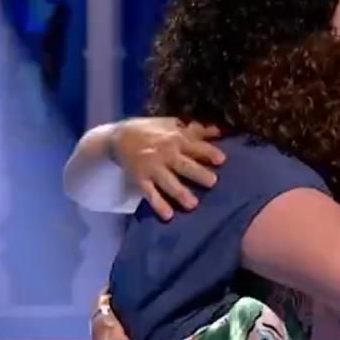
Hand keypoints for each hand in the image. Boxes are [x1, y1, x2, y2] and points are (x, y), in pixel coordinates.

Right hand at [112, 118, 226, 219]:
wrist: (119, 137)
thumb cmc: (151, 130)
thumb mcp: (172, 124)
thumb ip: (196, 130)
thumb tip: (219, 130)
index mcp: (176, 139)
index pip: (195, 146)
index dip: (208, 152)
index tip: (221, 160)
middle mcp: (166, 154)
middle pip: (185, 165)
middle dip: (198, 174)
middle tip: (212, 182)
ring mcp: (153, 168)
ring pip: (169, 182)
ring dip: (181, 193)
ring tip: (192, 205)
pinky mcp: (141, 179)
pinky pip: (150, 193)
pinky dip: (158, 204)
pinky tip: (168, 216)